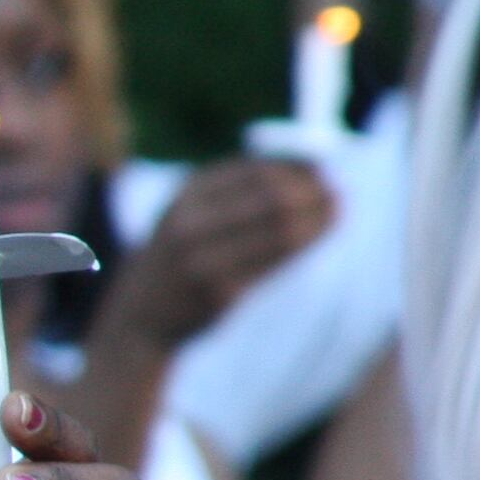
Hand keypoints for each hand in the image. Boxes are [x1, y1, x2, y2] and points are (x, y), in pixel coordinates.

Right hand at [102, 155, 334, 352]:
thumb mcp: (195, 209)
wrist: (141, 313)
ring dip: (319, 221)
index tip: (325, 172)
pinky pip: (276, 265)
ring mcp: (202, 260)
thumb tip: (315, 166)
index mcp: (186, 194)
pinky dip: (303, 248)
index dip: (299, 168)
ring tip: (337, 214)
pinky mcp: (220, 293)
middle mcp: (190, 223)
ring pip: (282, 232)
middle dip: (314, 193)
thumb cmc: (183, 253)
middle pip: (273, 198)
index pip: (258, 170)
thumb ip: (243, 188)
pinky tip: (314, 240)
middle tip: (339, 195)